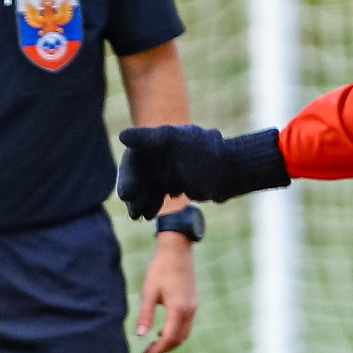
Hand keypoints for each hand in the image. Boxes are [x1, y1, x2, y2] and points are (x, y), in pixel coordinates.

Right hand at [116, 125, 288, 219]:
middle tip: (132, 211)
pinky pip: (158, 194)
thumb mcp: (175, 142)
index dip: (127, 176)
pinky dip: (152, 204)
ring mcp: (169, 169)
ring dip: (140, 201)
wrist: (231, 170)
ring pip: (147, 187)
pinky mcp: (177, 183)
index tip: (127, 194)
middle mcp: (161, 154)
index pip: (134, 159)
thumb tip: (122, 136)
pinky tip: (150, 214)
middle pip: (138, 175)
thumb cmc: (204, 152)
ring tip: (139, 216)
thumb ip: (148, 138)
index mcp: (158, 140)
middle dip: (133, 193)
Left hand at [136, 231, 197, 352]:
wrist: (177, 251)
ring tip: (154, 344)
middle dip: (164, 349)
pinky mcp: (193, 302)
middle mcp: (189, 311)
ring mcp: (193, 307)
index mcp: (178, 309)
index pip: (169, 338)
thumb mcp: (148, 292)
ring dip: (170, 342)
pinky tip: (162, 331)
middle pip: (179, 339)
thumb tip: (140, 335)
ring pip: (184, 333)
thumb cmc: (160, 269)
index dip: (157, 351)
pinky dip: (175, 332)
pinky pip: (186, 324)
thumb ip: (145, 315)